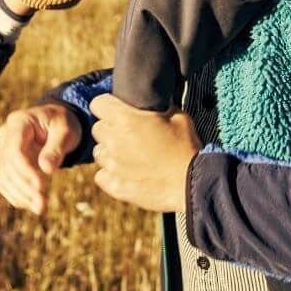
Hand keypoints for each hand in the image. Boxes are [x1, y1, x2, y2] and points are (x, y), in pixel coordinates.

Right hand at [0, 103, 82, 215]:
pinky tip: (32, 205)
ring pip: (5, 177)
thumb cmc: (63, 123)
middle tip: (42, 206)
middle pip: (8, 166)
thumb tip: (46, 169)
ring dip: (21, 196)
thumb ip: (56, 148)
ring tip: (40, 208)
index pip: (14, 150)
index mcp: (19, 122)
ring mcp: (3, 150)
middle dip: (24, 188)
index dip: (25, 170)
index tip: (42, 186)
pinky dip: (17, 196)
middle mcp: (6, 135)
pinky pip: (6, 183)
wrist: (56, 122)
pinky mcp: (6, 163)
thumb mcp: (66, 131)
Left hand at [90, 94, 201, 213]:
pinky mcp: (117, 186)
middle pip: (97, 128)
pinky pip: (101, 176)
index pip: (98, 104)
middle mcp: (114, 141)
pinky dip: (110, 174)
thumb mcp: (177, 116)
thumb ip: (159, 107)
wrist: (193, 183)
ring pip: (98, 152)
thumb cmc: (186, 147)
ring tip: (128, 155)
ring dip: (109, 151)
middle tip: (127, 133)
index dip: (107, 105)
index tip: (115, 109)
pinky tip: (126, 173)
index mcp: (126, 119)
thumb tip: (155, 105)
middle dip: (109, 128)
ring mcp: (113, 165)